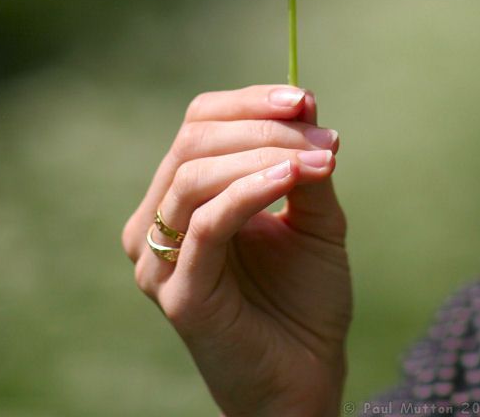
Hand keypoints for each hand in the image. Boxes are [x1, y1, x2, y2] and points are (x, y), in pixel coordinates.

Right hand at [122, 85, 351, 416]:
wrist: (306, 379)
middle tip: (322, 135)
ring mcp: (160, 259)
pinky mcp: (179, 293)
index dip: (248, 103)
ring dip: (263, 154)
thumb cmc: (303, 299)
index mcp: (181, 196)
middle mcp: (156, 221)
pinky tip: (294, 177)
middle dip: (262, 127)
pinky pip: (209, 223)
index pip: (199, 123)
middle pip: (193, 141)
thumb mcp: (311, 217)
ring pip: (195, 175)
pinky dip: (252, 189)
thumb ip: (302, 163)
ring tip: (320, 158)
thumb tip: (305, 102)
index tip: (304, 98)